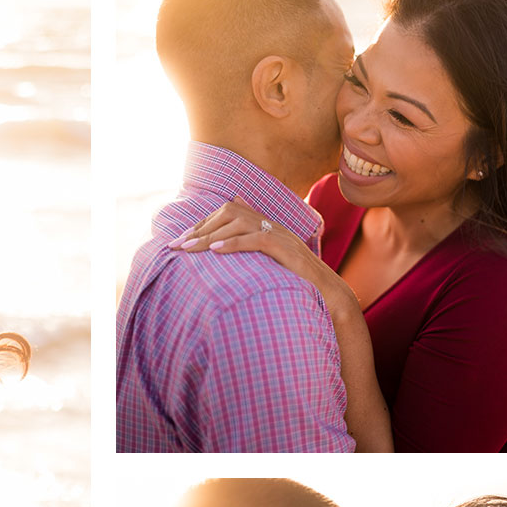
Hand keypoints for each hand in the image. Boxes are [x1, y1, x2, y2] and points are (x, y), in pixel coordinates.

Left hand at [170, 198, 356, 320]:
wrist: (329, 294)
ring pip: (240, 223)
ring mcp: (281, 235)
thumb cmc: (297, 282)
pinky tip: (215, 251)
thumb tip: (227, 242)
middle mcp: (272, 225)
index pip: (229, 213)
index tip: (181, 241)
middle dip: (200, 228)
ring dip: (210, 235)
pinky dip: (234, 243)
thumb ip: (250, 247)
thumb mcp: (269, 262)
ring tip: (189, 249)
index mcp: (267, 226)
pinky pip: (257, 239)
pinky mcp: (286, 249)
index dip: (203, 224)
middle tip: (177, 245)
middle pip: (230, 212)